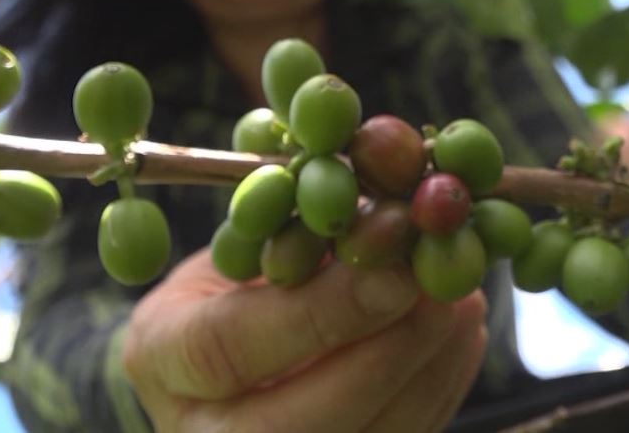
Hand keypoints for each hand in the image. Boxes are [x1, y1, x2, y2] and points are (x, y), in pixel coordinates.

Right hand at [122, 249, 487, 432]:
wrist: (228, 348)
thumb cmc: (240, 278)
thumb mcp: (249, 242)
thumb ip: (304, 234)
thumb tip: (396, 217)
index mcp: (162, 355)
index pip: (230, 346)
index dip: (321, 313)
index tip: (397, 273)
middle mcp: (201, 431)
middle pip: (298, 421)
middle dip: (387, 354)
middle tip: (446, 294)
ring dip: (428, 373)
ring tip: (466, 304)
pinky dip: (437, 391)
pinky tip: (460, 337)